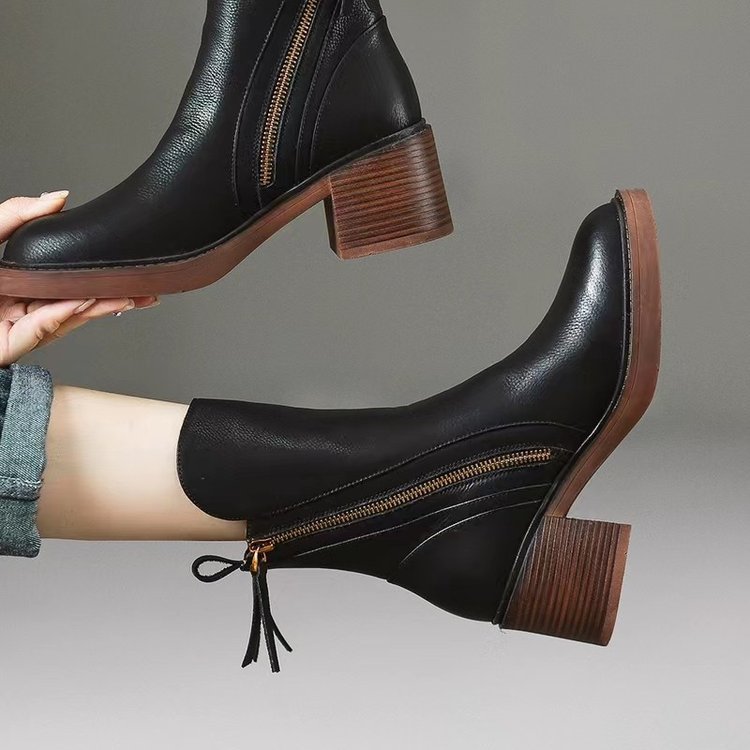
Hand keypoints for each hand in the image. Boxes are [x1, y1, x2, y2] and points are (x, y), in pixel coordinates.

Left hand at [0, 193, 157, 365]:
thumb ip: (17, 214)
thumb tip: (58, 197)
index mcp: (30, 282)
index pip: (74, 278)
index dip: (103, 275)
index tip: (127, 268)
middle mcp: (33, 304)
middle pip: (83, 300)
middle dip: (116, 296)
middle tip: (145, 291)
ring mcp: (28, 326)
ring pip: (73, 314)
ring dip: (103, 306)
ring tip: (129, 296)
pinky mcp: (19, 342)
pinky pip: (48, 324)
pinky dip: (69, 311)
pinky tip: (87, 299)